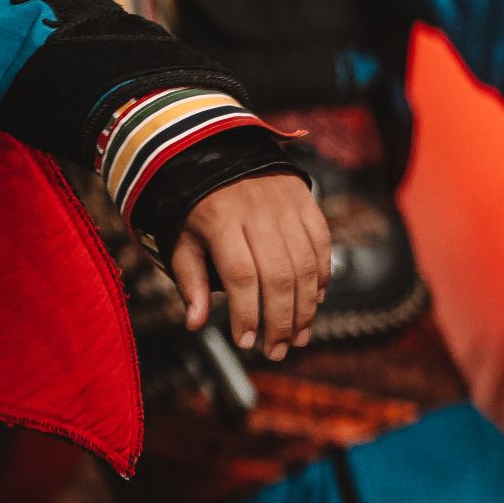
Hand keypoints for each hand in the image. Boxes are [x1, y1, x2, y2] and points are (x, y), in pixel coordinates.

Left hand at [173, 173, 329, 361]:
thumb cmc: (195, 205)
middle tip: (277, 350)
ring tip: (297, 337)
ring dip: (305, 308)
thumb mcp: (181, 238)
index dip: (247, 313)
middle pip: (279, 276)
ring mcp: (286, 206)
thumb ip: (189, 280)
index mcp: (221, 221)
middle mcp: (258, 214)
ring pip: (305, 265)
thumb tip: (195, 324)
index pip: (241, 276)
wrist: (220, 152)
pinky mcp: (306, 202)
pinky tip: (314, 303)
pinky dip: (322, 278)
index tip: (244, 342)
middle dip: (280, 320)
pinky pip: (322, 246)